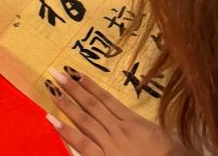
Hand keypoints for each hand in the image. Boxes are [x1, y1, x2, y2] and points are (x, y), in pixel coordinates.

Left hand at [45, 67, 197, 155]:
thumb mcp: (166, 138)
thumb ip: (148, 128)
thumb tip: (135, 121)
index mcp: (135, 122)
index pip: (107, 99)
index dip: (89, 85)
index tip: (75, 72)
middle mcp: (120, 130)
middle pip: (91, 105)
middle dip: (72, 88)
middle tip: (55, 72)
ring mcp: (111, 145)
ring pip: (84, 120)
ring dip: (66, 103)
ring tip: (51, 88)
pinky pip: (82, 144)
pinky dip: (66, 131)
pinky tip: (52, 119)